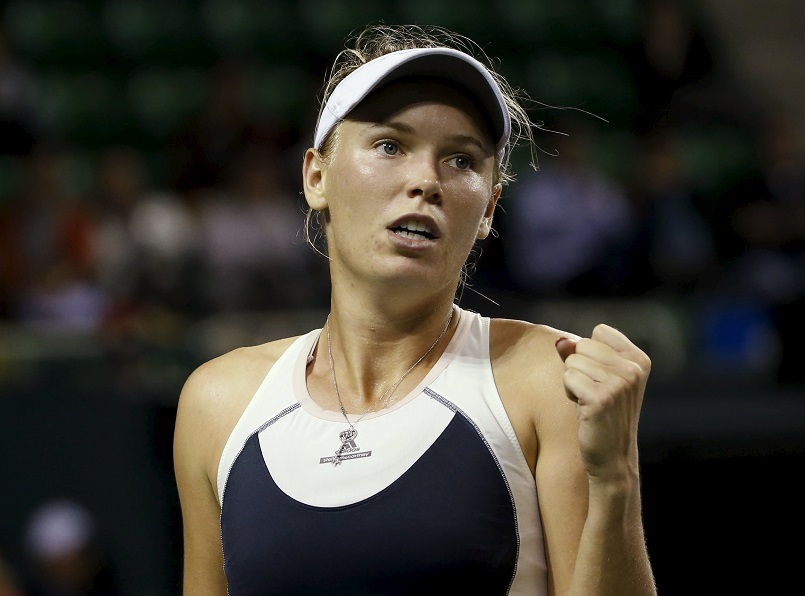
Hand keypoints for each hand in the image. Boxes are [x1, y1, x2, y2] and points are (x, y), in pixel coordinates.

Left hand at [555, 324, 650, 480]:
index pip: (600, 331)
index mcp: (639, 359)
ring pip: (572, 361)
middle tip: (592, 391)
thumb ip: (579, 353)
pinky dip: (569, 392)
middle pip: (583, 344)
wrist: (613, 456)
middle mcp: (633, 369)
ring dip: (573, 381)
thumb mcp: (598, 377)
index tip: (601, 377)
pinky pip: (568, 377)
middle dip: (579, 367)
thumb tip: (559, 342)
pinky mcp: (601, 398)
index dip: (590, 352)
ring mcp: (619, 383)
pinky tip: (583, 408)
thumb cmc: (602, 412)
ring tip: (589, 401)